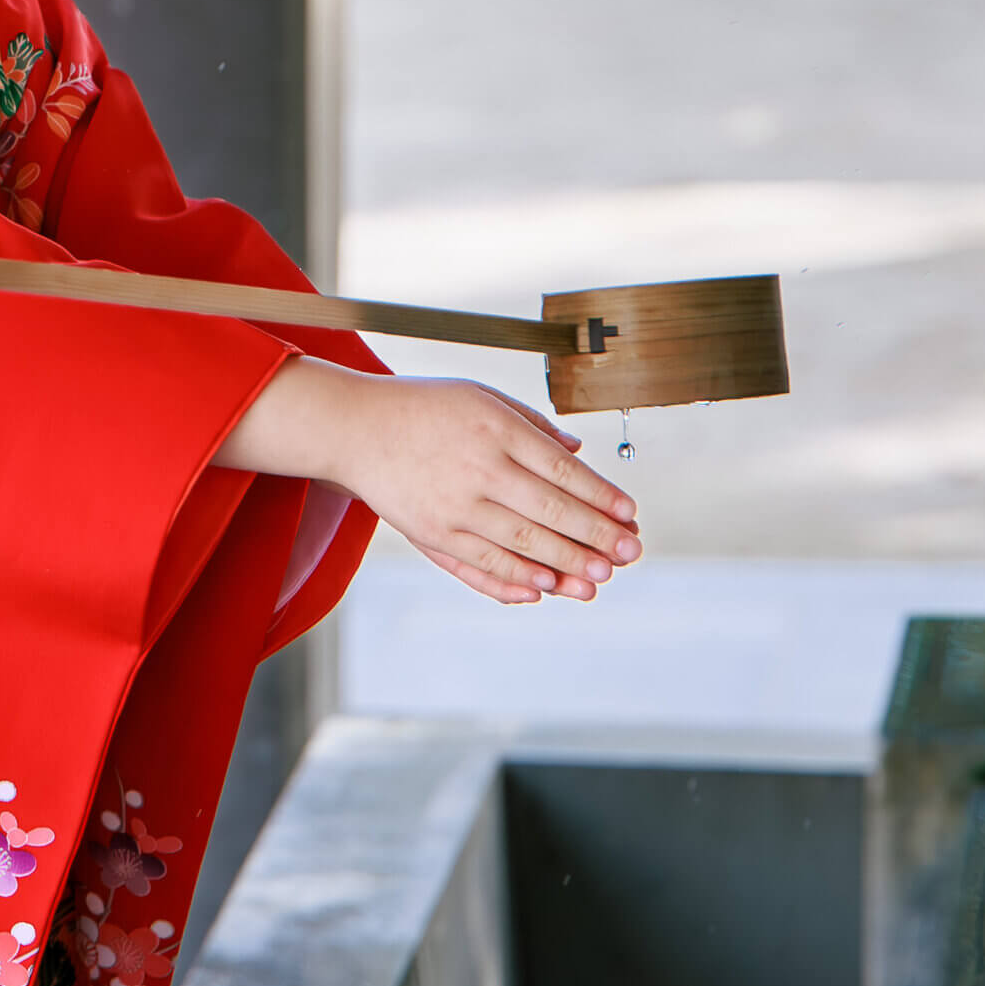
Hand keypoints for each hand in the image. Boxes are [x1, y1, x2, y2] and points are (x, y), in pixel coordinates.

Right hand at [216, 361, 640, 605]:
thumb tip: (579, 450)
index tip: (630, 514)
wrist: (355, 429)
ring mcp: (455, 506)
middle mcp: (479, 469)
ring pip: (523, 545)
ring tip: (598, 579)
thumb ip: (532, 424)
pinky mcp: (432, 533)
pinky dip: (515, 580)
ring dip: (567, 566)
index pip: (563, 470)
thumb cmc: (424, 408)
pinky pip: (482, 564)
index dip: (601, 496)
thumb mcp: (482, 398)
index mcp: (496, 429)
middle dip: (597, 537)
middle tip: (630, 553)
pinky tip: (543, 587)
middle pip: (551, 513)